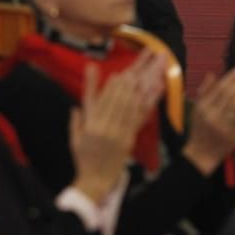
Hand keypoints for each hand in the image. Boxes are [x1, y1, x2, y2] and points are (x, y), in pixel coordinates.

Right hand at [70, 52, 166, 201]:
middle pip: (124, 93)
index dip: (117, 81)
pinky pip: (142, 116)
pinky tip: (159, 86)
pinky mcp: (130, 138)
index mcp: (92, 123)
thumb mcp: (75, 134)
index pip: (106, 96)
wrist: (95, 181)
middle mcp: (107, 126)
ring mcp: (120, 132)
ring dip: (148, 79)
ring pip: (136, 101)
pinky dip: (151, 100)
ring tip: (158, 63)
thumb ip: (78, 113)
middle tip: (150, 53)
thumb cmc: (83, 157)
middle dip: (138, 71)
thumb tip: (79, 99)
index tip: (126, 67)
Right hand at [183, 66, 234, 174]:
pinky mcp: (232, 135)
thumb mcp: (198, 109)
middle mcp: (211, 115)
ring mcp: (222, 126)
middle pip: (227, 95)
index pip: (218, 89)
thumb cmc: (201, 129)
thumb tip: (212, 74)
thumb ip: (204, 91)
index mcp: (203, 107)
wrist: (201, 153)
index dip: (230, 78)